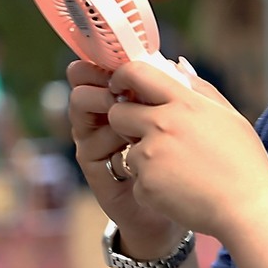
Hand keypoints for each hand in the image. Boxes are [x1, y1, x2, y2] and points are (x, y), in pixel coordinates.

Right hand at [66, 59, 183, 250]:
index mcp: (123, 100)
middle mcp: (103, 116)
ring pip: (82, 108)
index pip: (102, 69)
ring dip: (107, 107)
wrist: (183, 208)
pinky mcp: (94, 167)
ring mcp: (95, 140)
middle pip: (82, 83)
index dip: (104, 60)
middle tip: (122, 87)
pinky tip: (131, 149)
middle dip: (98, 79)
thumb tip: (176, 61)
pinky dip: (111, 142)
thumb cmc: (185, 161)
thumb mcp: (184, 121)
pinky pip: (91, 145)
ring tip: (132, 119)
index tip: (122, 58)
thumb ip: (179, 92)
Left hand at [106, 59, 267, 238]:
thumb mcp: (230, 117)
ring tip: (179, 172)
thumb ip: (199, 88)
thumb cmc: (245, 163)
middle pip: (118, 113)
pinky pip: (136, 180)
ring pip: (128, 151)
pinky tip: (179, 191)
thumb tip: (175, 65)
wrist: (249, 211)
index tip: (121, 86)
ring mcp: (151, 156)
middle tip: (148, 136)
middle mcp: (162, 125)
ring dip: (144, 160)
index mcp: (184, 103)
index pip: (136, 73)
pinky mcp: (145, 185)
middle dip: (126, 123)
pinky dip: (152, 187)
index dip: (122, 77)